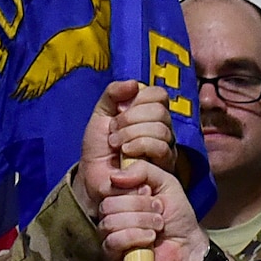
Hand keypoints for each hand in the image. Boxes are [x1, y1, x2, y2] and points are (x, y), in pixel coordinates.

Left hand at [76, 80, 174, 215]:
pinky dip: (140, 145)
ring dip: (132, 134)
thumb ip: (113, 93)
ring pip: (161, 129)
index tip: (118, 112)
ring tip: (117, 144)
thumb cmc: (99, 148)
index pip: (158, 94)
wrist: (94, 176)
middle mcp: (161, 127)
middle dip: (131, 119)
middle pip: (160, 110)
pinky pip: (162, 147)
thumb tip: (134, 83)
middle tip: (113, 131)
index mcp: (148, 112)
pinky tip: (126, 152)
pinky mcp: (165, 165)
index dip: (139, 99)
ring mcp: (166, 146)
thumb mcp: (100, 114)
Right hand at [98, 161, 208, 260]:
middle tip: (159, 212)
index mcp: (120, 196)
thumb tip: (115, 176)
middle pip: (108, 205)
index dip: (132, 189)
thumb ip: (143, 170)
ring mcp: (110, 236)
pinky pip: (113, 241)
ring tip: (158, 226)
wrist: (188, 245)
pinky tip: (150, 238)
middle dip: (139, 207)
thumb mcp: (166, 182)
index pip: (109, 186)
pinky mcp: (113, 256)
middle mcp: (111, 215)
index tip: (151, 192)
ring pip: (110, 222)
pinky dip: (135, 237)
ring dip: (141, 222)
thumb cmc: (177, 216)